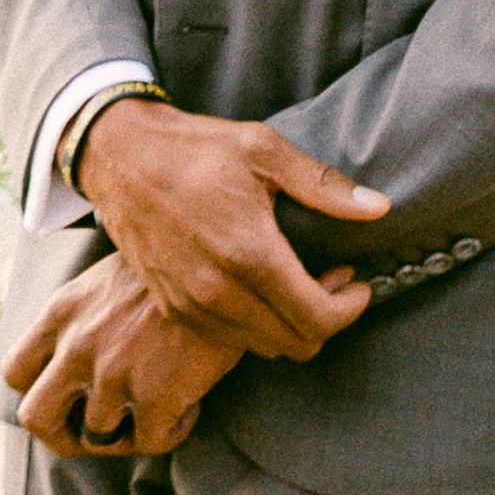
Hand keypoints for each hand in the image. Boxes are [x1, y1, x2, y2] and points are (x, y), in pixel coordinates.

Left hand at [3, 261, 244, 461]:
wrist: (216, 264)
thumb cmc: (166, 274)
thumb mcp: (101, 284)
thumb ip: (78, 321)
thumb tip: (69, 362)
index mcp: (60, 315)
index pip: (15, 373)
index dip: (38, 393)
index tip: (68, 396)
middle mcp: (76, 347)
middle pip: (36, 418)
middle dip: (63, 438)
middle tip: (96, 433)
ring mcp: (112, 375)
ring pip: (97, 439)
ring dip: (128, 436)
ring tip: (155, 412)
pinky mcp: (155, 397)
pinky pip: (150, 444)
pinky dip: (169, 434)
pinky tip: (188, 409)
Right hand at [67, 97, 388, 359]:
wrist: (115, 153)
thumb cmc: (192, 146)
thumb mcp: (262, 149)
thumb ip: (323, 185)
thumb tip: (380, 208)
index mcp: (249, 253)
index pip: (319, 319)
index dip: (350, 308)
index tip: (358, 283)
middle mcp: (218, 289)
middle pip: (296, 344)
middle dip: (326, 320)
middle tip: (331, 282)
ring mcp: (191, 302)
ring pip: (264, 347)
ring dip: (289, 326)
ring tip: (296, 285)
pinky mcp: (171, 304)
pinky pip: (229, 338)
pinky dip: (254, 325)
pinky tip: (258, 288)